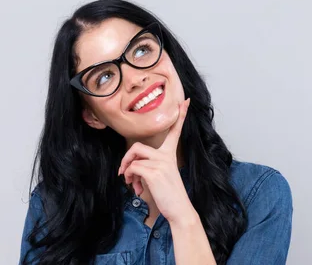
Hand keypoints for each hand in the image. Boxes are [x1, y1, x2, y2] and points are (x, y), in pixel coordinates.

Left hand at [118, 98, 195, 222]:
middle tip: (124, 173)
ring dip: (127, 171)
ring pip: (133, 157)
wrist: (179, 210)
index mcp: (171, 155)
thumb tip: (130, 168)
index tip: (186, 101)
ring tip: (132, 184)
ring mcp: (162, 163)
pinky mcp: (154, 172)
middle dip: (126, 159)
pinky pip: (133, 168)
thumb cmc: (169, 195)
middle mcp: (167, 156)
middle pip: (137, 146)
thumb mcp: (160, 176)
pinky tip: (138, 189)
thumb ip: (148, 166)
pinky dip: (130, 178)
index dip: (181, 115)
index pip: (176, 131)